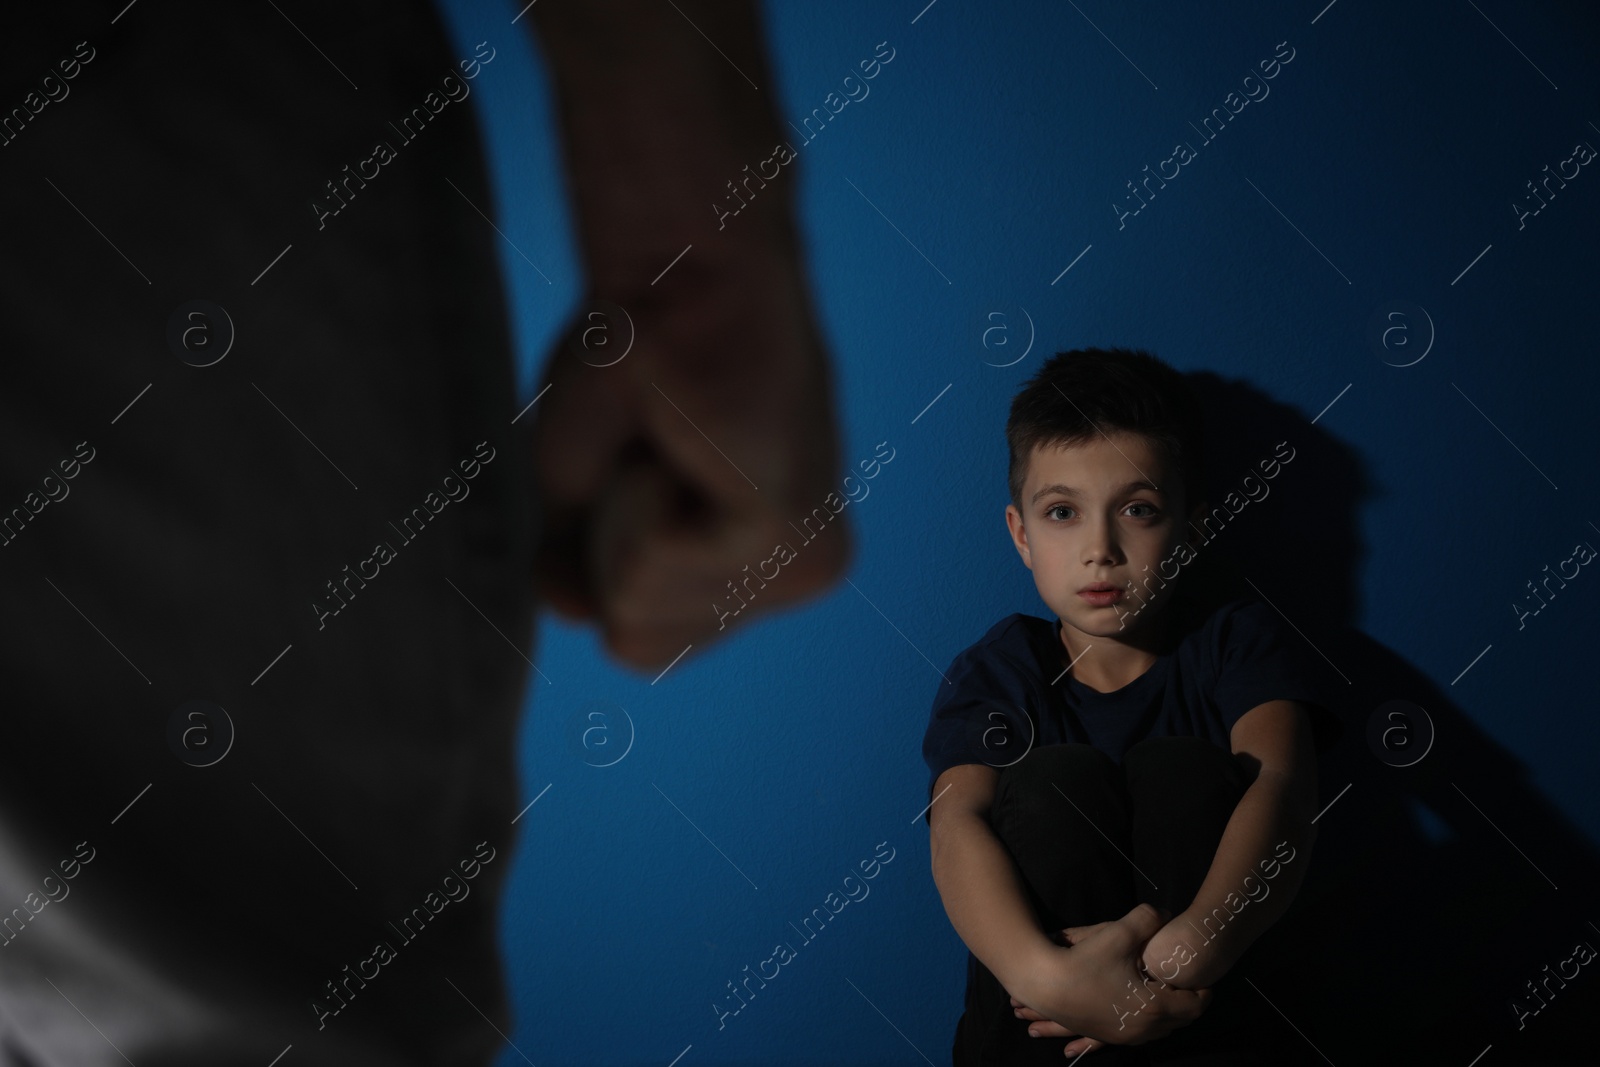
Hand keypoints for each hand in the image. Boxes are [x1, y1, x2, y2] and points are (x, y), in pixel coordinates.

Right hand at [527, 240, 850, 668]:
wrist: (675, 268)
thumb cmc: (634, 356)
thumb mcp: (582, 481)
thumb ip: (574, 563)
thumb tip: (578, 618)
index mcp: (765, 569)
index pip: (645, 646)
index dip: (600, 560)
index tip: (641, 465)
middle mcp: (799, 577)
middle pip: (640, 645)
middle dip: (607, 541)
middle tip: (657, 449)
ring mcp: (804, 564)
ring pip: (640, 616)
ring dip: (622, 512)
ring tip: (677, 438)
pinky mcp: (786, 531)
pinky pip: (654, 570)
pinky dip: (635, 498)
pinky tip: (690, 441)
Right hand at [1009, 903, 1211, 1048]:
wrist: (1044, 985)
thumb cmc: (1084, 961)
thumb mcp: (1119, 932)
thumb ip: (1148, 918)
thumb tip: (1166, 913)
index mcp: (1154, 1007)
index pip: (1195, 1005)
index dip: (1204, 990)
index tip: (1200, 974)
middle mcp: (1144, 1029)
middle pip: (1182, 1020)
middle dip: (1188, 1001)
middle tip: (1187, 981)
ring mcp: (1126, 1036)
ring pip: (1162, 1029)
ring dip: (1169, 1011)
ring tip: (1166, 989)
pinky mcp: (1110, 1036)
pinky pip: (1143, 1033)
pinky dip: (1150, 1019)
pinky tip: (1142, 1001)